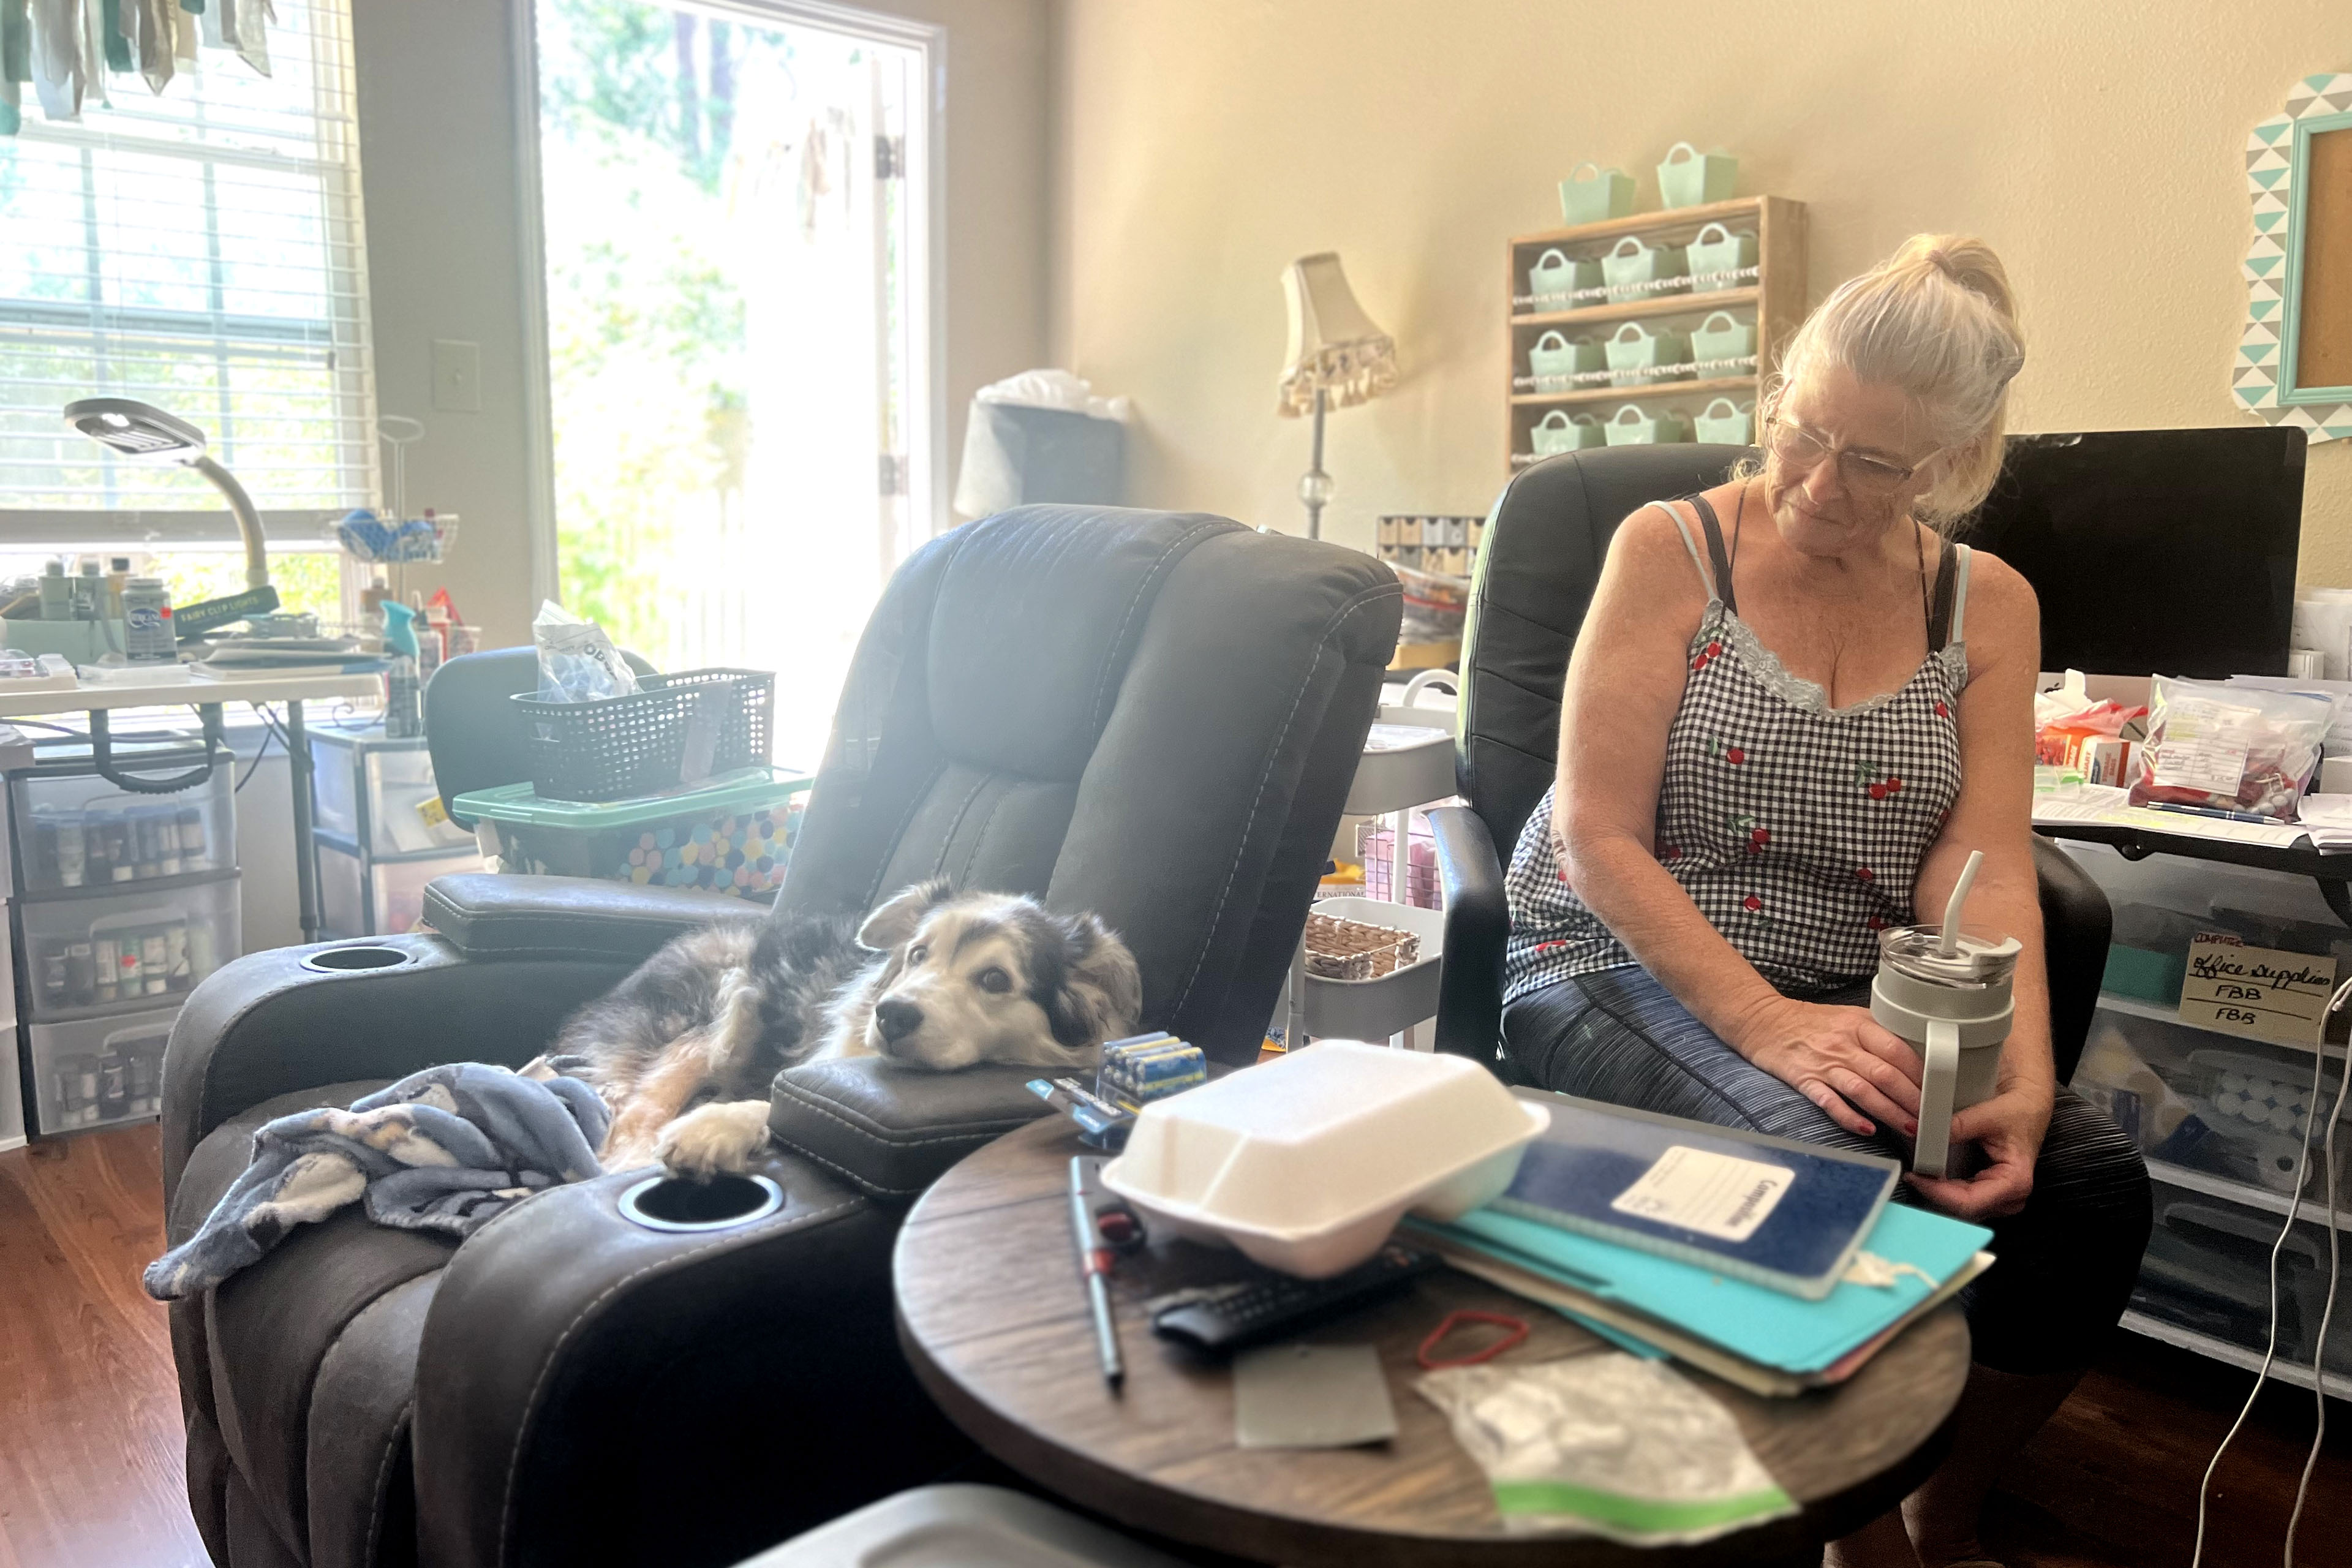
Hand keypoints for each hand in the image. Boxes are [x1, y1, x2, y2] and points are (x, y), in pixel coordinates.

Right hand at [1734, 998, 1923, 1139]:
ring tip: (1910, 1129)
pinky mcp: (1804, 1080)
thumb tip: (1916, 1060)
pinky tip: (1867, 1129)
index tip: (1938, 1092)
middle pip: (1885, 1074)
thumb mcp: (1848, 1017)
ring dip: (1889, 1112)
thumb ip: (1877, 1035)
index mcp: (1858, 1024)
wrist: (1762, 1019)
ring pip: (1862, 1090)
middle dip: (1912, 1099)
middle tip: (1931, 1119)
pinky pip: (1829, 1101)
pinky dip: (1849, 1117)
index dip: (1921, 1074)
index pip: (1897, 1050)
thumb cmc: (1810, 1021)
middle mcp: (1843, 1044)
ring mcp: (1823, 1063)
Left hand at [1905, 1079, 2051, 1219]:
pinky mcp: (1991, 1192)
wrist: (2029, 1104)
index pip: (1969, 1202)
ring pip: (1962, 1207)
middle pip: (1964, 1209)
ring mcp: (2001, 1197)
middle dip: (1935, 1193)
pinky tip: (1930, 1174)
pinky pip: (1963, 1198)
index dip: (1937, 1193)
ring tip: (1918, 1172)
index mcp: (2015, 1182)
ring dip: (1938, 1192)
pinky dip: (1944, 1188)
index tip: (1915, 1176)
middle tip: (1912, 1173)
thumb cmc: (2019, 1111)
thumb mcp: (1989, 1114)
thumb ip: (1958, 1125)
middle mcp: (2010, 1197)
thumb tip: (1924, 1132)